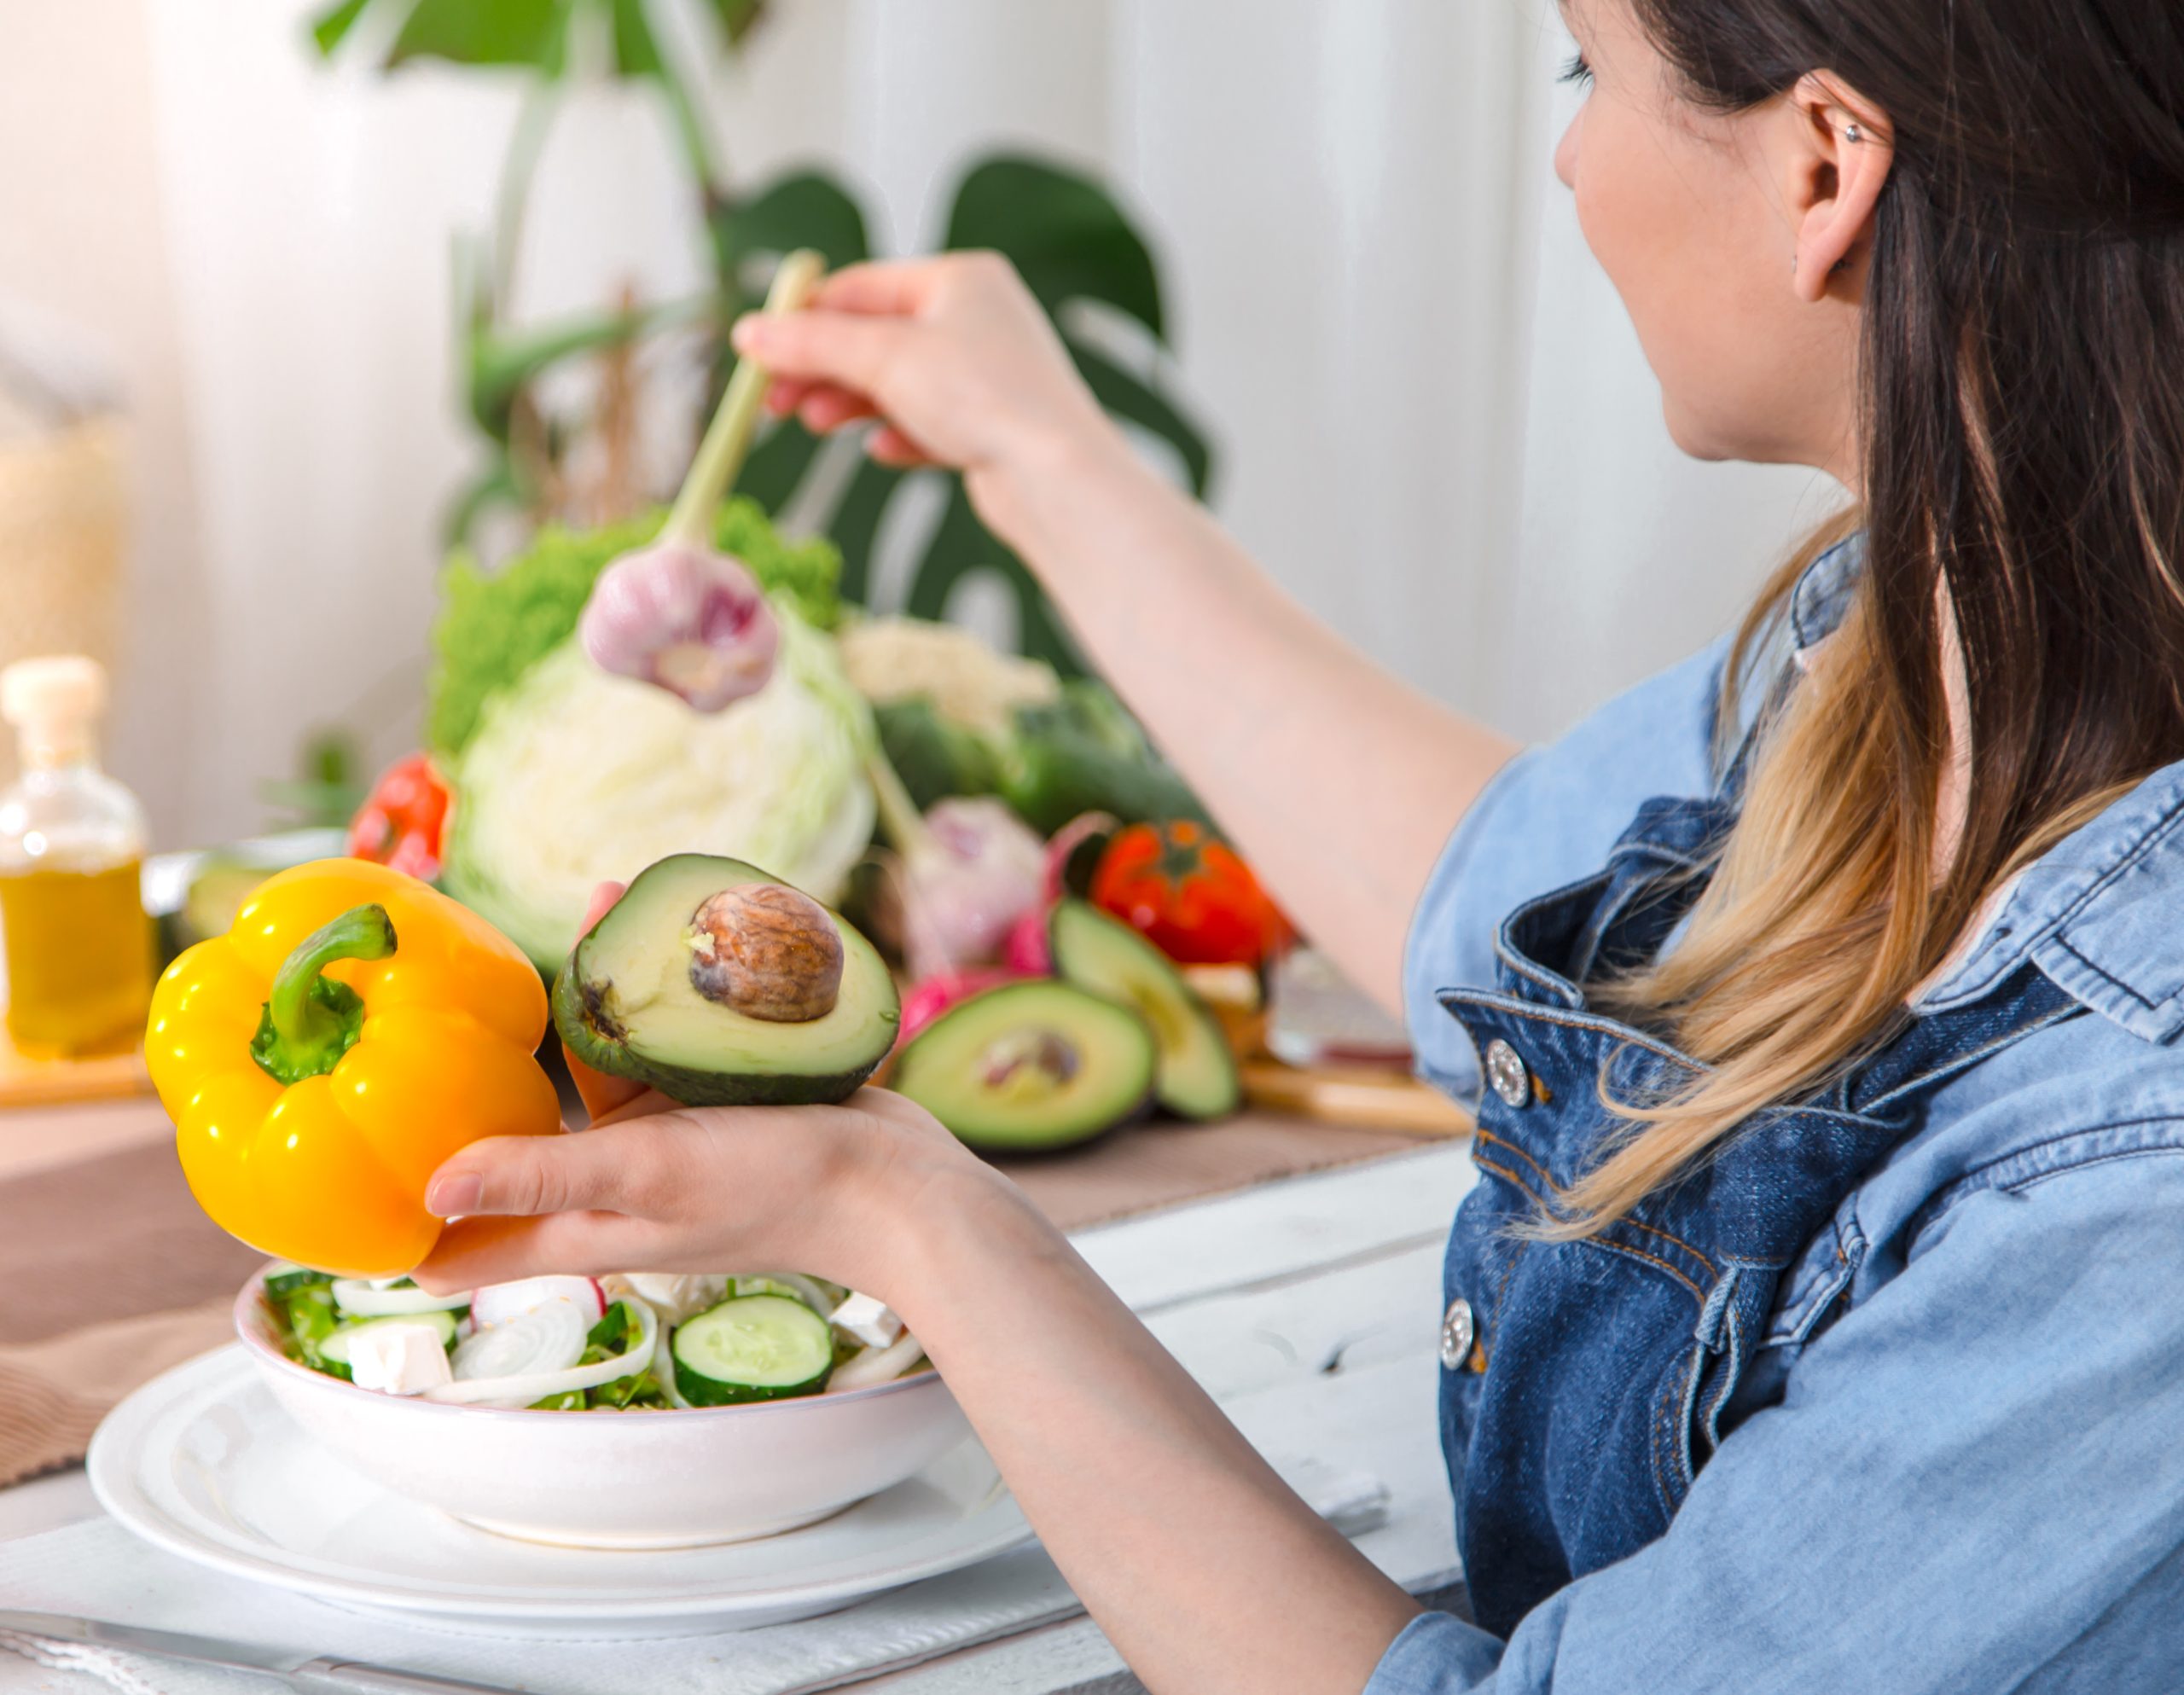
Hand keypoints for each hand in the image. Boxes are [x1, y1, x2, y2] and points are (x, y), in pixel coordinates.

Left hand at [413, 881, 983, 1294]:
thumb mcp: (649, 1175)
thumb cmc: (776, 1190)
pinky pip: (657, 1041)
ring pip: (592, 1066)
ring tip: (586, 912)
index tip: (337, 1183)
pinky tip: (651, 925)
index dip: (399, 1229)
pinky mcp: (712, 1102)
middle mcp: (610, 1185)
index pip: (464, 1248)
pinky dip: (648, 991)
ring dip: (582, 998)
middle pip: (517, 1137)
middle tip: (433, 1002)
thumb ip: (543, 1177)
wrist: (898, 1181)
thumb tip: (427, 1186)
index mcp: (581, 1227)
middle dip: (479, 1078)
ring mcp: (661, 1141)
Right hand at [732, 253, 1119, 503]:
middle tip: (775, 402)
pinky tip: (881, 451)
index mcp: (961, 279)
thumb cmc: (983, 398)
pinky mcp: (995, 426)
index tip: (757, 353)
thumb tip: (748, 332)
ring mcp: (990, 373)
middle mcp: (980, 318)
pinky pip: (931, 422)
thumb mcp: (884, 359)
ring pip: (900, 382)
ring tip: (815, 425)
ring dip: (851, 402)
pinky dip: (899, 434)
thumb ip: (813, 343)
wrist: (1056, 477)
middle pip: (876, 336)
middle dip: (822, 368)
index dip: (804, 319)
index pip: (862, 287)